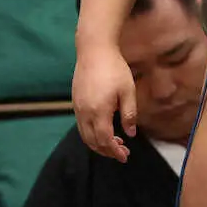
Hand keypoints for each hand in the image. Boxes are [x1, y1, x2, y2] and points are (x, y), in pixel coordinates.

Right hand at [72, 42, 135, 161]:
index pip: (105, 140)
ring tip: (115, 143)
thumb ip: (129, 114)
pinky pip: (81, 125)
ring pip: (84, 135)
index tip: (125, 156)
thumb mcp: (128, 91)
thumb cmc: (114, 69)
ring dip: (98, 143)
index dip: (114, 151)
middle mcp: (85, 112)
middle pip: (92, 141)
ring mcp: (77, 108)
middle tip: (122, 153)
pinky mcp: (75, 102)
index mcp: (99, 111)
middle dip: (106, 151)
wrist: (94, 50)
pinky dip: (91, 133)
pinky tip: (104, 130)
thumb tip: (130, 134)